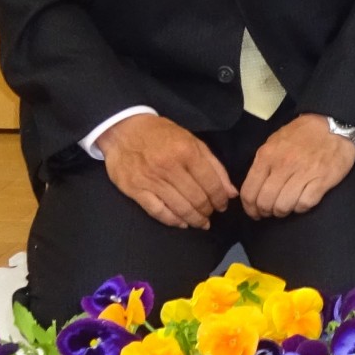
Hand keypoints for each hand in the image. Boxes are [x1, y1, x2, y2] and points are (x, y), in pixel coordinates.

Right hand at [98, 113, 235, 229]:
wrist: (123, 130)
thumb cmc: (162, 135)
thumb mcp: (193, 142)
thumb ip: (214, 166)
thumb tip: (231, 193)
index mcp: (187, 152)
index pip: (211, 183)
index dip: (220, 198)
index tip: (223, 205)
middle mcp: (169, 167)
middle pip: (197, 198)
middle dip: (208, 210)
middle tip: (211, 214)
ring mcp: (151, 180)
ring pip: (180, 208)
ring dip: (194, 219)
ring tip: (201, 222)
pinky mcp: (135, 190)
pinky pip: (158, 211)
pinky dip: (173, 221)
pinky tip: (182, 224)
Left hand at [240, 114, 354, 218]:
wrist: (333, 125)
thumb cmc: (302, 134)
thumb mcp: (274, 142)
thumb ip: (263, 163)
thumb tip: (255, 186)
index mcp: (267, 156)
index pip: (249, 191)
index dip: (249, 208)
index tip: (254, 212)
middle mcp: (283, 166)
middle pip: (265, 202)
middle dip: (265, 212)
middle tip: (270, 212)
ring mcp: (303, 173)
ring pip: (283, 206)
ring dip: (282, 212)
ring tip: (285, 208)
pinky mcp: (322, 180)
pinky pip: (304, 204)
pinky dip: (301, 208)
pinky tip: (301, 202)